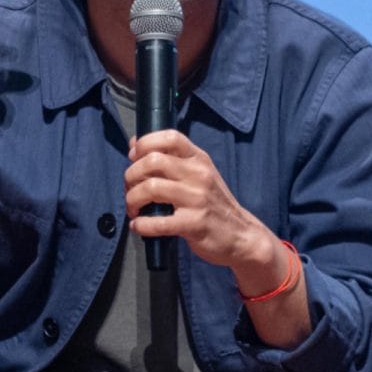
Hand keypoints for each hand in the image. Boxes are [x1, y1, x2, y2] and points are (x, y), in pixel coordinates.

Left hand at [125, 130, 279, 277]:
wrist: (241, 235)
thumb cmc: (213, 204)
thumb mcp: (198, 174)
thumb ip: (170, 158)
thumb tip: (135, 143)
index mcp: (199, 159)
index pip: (170, 137)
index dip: (145, 144)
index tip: (133, 157)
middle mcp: (199, 174)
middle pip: (153, 161)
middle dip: (131, 176)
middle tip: (129, 189)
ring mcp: (197, 199)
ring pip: (150, 188)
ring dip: (132, 200)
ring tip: (133, 209)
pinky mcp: (194, 224)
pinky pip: (157, 222)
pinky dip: (141, 225)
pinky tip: (139, 226)